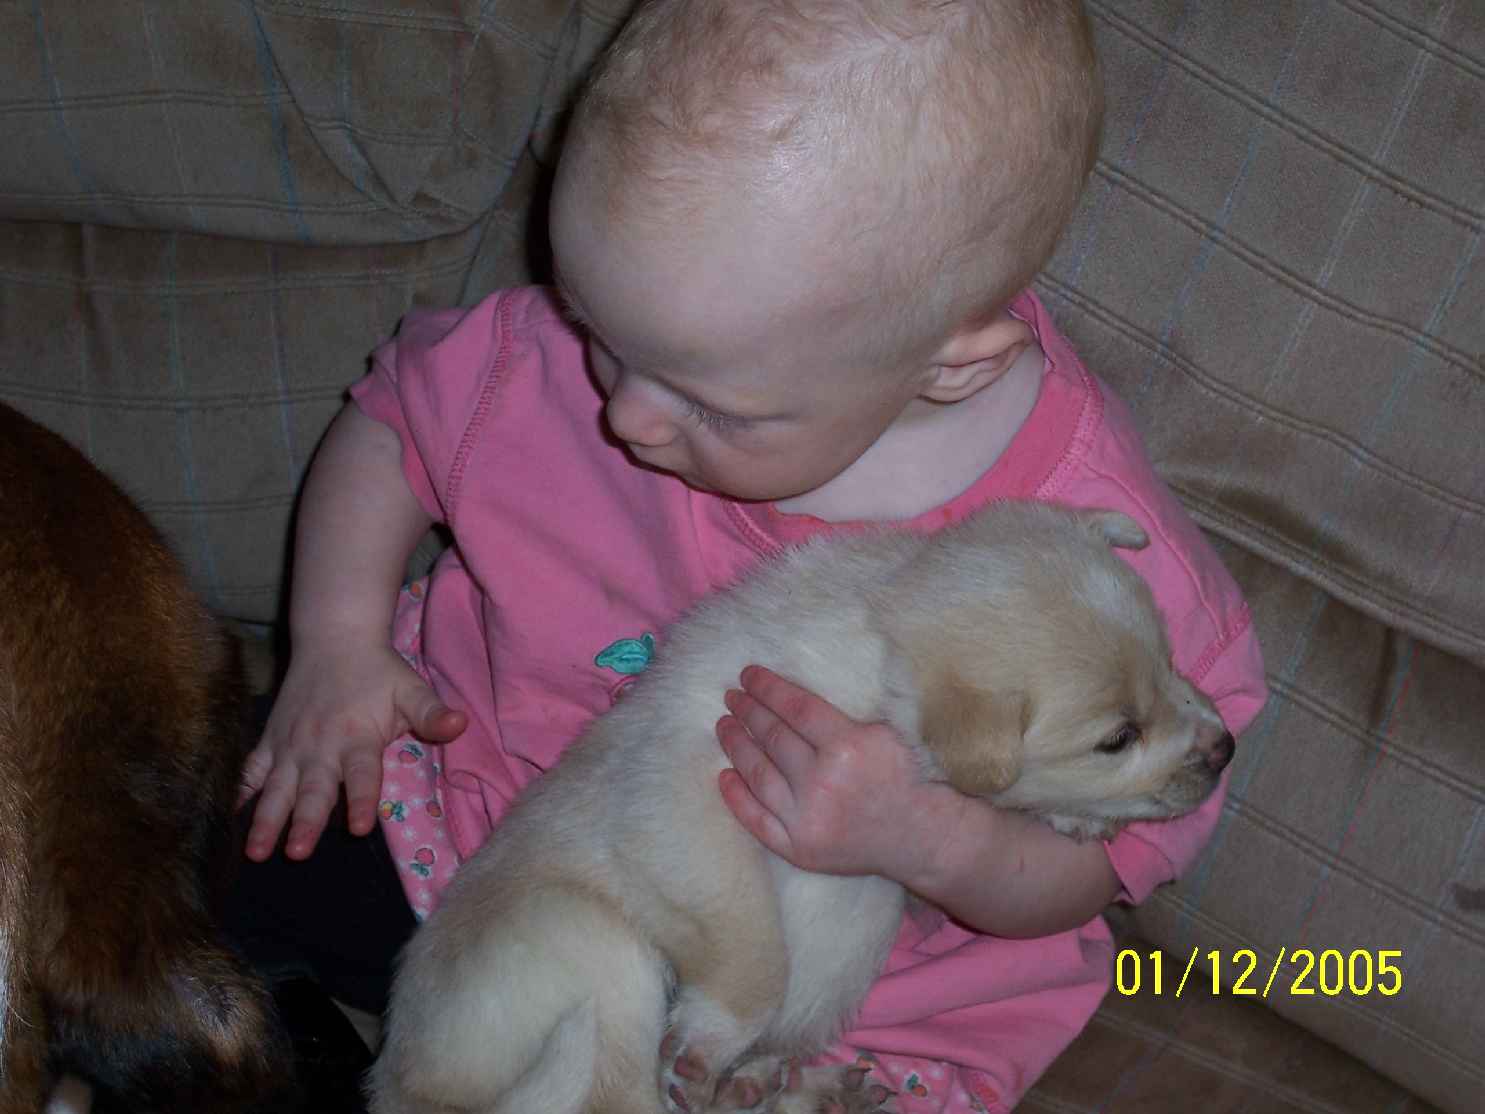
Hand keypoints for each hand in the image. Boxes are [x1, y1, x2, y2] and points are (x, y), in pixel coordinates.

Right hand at [238, 642, 465, 861]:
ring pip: (276, 787)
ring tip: (256, 850)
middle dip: (305, 821)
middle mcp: (320, 745)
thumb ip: (431, 714)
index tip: (359, 827)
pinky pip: (251, 770)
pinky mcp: (270, 740)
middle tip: (297, 853)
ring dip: (266, 818)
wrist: (334, 638)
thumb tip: (461, 725)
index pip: (362, 774)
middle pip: (313, 789)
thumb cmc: (378, 671)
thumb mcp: (411, 689)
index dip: (361, 799)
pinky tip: (228, 819)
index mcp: (357, 737)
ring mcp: (290, 745)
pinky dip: (239, 792)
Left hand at [715, 666, 961, 881]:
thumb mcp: (881, 732)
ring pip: (758, 774)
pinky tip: (725, 775)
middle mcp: (822, 781)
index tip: (747, 675)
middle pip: (773, 737)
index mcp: (847, 746)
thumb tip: (789, 697)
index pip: (794, 708)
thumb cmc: (900, 777)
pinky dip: (736, 796)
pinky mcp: (798, 848)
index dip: (767, 688)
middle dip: (748, 711)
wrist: (917, 835)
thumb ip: (838, 717)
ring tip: (724, 726)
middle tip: (732, 697)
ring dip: (736, 746)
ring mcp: (806, 818)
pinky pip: (756, 819)